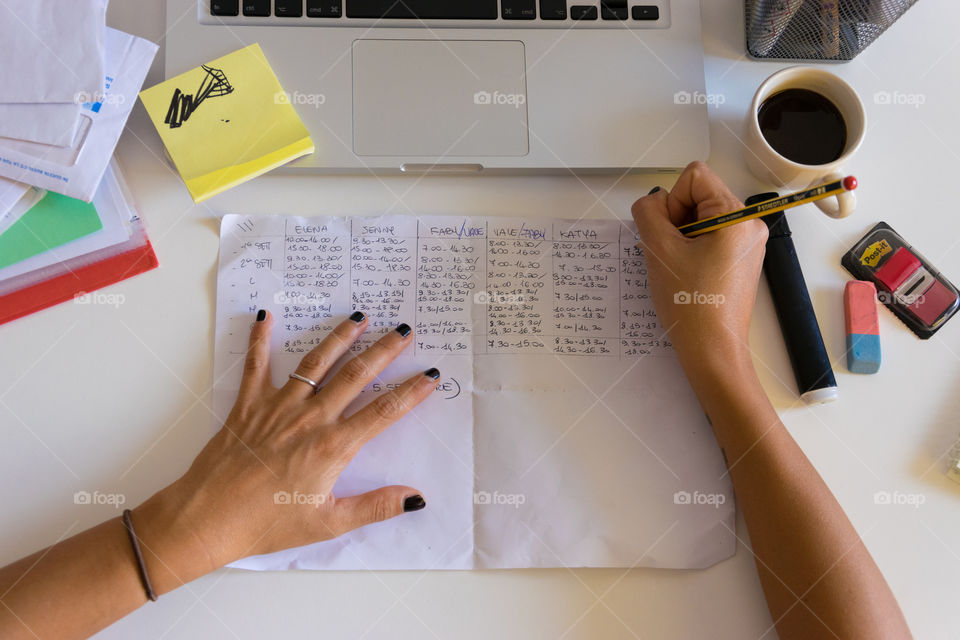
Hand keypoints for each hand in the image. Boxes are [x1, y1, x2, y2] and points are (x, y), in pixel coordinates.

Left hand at [132, 312, 436, 588]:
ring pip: (316, 363)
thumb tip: (415, 498)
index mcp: (333, 447)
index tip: (429, 374)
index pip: (383, 412)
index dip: (411, 392)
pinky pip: (257, 364)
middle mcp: (310, 419)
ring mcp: (278, 407)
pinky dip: (261, 339)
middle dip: (384, 350)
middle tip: (404, 331)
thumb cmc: (267, 524)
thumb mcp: (328, 523)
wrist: (208, 519)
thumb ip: (374, 506)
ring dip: (340, 337)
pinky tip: (267, 316)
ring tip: (359, 317)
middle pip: (356, 376)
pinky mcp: (248, 405)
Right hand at [631, 162, 767, 380]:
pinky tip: (686, 276)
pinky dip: (690, 251)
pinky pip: (708, 239)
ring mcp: (746, 244)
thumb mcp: (659, 251)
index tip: (670, 235)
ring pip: (700, 219)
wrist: (712, 351)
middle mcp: (748, 225)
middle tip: (672, 255)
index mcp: (736, 216)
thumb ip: (649, 213)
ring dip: (681, 238)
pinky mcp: (739, 261)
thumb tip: (652, 202)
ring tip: (679, 269)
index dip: (672, 201)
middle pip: (699, 196)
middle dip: (676, 220)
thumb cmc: (691, 305)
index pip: (695, 177)